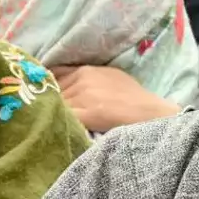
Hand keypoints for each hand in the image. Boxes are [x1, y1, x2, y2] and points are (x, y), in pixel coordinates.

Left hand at [56, 65, 181, 133]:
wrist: (152, 114)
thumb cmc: (136, 100)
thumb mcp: (111, 79)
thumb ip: (88, 80)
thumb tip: (69, 87)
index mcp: (87, 69)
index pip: (53, 75)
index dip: (49, 88)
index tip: (45, 97)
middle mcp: (83, 78)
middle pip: (52, 91)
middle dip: (49, 101)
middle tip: (46, 112)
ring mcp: (84, 95)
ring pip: (55, 104)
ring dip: (52, 113)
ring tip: (51, 122)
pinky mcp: (87, 113)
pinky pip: (63, 116)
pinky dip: (58, 122)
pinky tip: (58, 129)